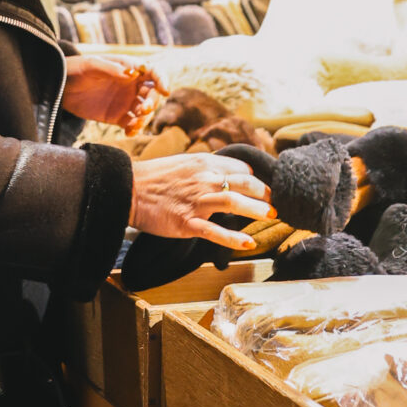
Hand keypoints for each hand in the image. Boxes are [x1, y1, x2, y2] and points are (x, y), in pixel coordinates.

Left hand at [62, 54, 156, 130]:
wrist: (59, 87)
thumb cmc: (75, 69)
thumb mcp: (91, 65)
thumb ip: (111, 69)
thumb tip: (132, 74)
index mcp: (129, 68)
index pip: (153, 72)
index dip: (162, 79)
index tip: (165, 90)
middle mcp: (131, 85)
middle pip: (153, 94)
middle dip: (152, 102)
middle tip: (142, 110)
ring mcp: (125, 101)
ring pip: (145, 111)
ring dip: (145, 118)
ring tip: (133, 124)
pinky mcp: (118, 116)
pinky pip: (132, 124)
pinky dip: (135, 129)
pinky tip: (129, 133)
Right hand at [129, 153, 275, 253]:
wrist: (129, 189)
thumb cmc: (155, 177)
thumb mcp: (184, 163)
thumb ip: (206, 168)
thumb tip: (226, 175)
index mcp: (205, 163)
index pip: (241, 169)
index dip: (256, 179)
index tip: (265, 190)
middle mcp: (204, 179)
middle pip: (245, 183)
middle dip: (265, 193)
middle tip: (277, 204)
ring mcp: (196, 201)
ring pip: (235, 202)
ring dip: (257, 210)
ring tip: (272, 216)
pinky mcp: (187, 222)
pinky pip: (214, 231)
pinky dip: (233, 239)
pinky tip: (248, 244)